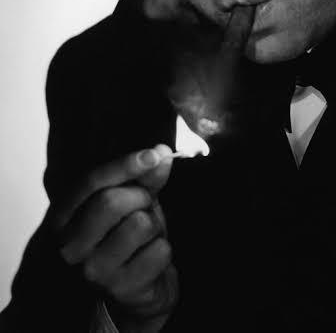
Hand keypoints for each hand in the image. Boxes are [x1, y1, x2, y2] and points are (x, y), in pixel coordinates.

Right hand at [53, 144, 177, 330]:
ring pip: (139, 224)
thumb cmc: (130, 233)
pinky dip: (164, 249)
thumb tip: (161, 155)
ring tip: (147, 235)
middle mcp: (70, 245)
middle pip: (110, 202)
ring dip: (155, 224)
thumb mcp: (133, 199)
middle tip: (145, 204)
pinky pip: (159, 251)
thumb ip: (144, 176)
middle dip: (140, 196)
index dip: (124, 165)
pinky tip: (151, 257)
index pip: (90, 182)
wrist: (141, 285)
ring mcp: (93, 270)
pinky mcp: (120, 289)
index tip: (154, 154)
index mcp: (64, 216)